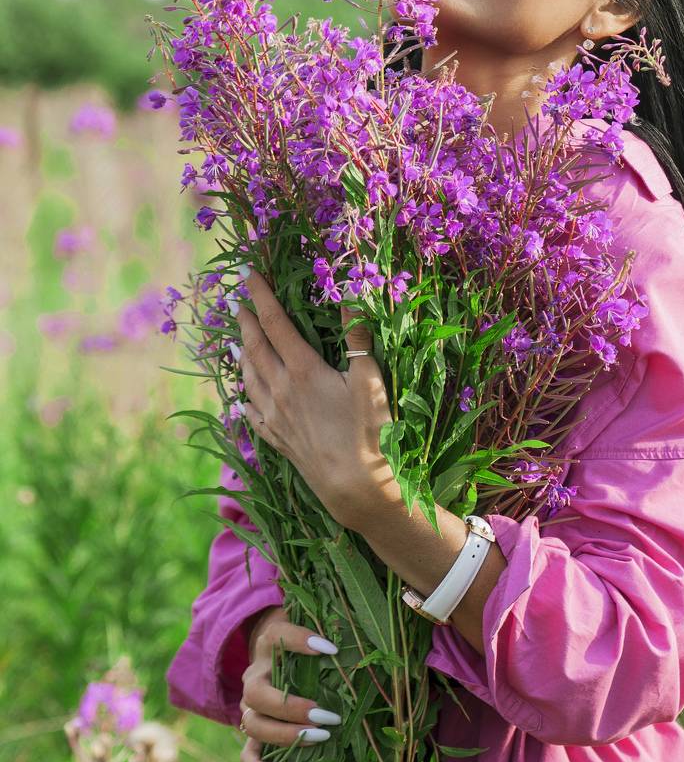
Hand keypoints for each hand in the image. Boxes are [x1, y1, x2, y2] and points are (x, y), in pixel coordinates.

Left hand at [235, 268, 394, 531]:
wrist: (355, 487)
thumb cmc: (369, 432)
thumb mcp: (370, 380)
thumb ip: (358, 338)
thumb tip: (350, 299)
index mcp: (303, 369)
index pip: (275, 322)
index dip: (261, 295)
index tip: (248, 274)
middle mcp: (281, 390)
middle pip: (256, 347)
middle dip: (246, 321)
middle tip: (237, 303)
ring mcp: (275, 417)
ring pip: (249, 378)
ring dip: (241, 355)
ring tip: (236, 342)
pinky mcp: (278, 440)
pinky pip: (252, 412)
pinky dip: (244, 396)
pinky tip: (242, 395)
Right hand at [238, 606, 341, 761]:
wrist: (274, 652)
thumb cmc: (304, 643)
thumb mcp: (315, 630)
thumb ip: (334, 630)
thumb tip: (368, 643)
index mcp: (270, 645)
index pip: (279, 635)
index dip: (300, 641)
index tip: (331, 648)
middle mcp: (255, 674)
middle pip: (257, 693)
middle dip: (292, 708)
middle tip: (327, 716)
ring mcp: (250, 704)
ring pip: (253, 723)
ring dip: (284, 734)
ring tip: (320, 737)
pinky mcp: (253, 729)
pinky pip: (247, 752)